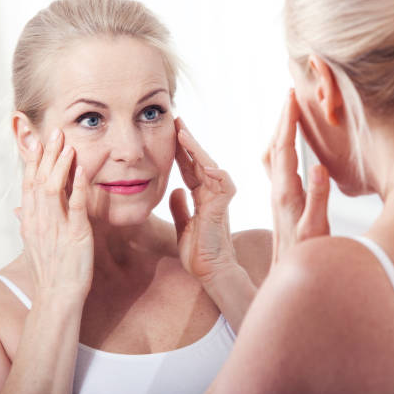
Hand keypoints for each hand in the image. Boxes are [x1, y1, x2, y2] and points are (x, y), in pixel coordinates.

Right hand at [17, 129, 93, 301]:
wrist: (57, 296)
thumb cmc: (50, 271)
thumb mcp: (34, 244)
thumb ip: (27, 221)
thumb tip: (18, 208)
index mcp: (31, 221)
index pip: (29, 184)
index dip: (34, 162)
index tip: (38, 142)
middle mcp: (40, 221)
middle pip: (39, 180)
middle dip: (47, 155)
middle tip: (54, 132)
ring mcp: (56, 226)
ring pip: (53, 189)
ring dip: (60, 165)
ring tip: (66, 145)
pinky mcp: (75, 234)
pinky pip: (75, 206)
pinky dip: (77, 186)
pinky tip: (82, 170)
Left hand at [169, 118, 237, 282]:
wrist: (210, 273)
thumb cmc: (199, 253)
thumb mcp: (182, 225)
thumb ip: (180, 207)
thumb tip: (174, 190)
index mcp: (201, 196)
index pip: (190, 168)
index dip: (181, 151)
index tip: (170, 134)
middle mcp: (211, 194)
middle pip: (200, 161)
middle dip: (189, 141)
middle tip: (177, 121)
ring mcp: (219, 200)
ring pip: (211, 167)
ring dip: (198, 150)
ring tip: (184, 134)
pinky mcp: (222, 208)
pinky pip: (223, 184)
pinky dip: (214, 172)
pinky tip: (202, 162)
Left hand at [263, 90, 330, 265]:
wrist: (287, 275)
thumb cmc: (305, 255)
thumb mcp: (316, 229)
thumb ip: (318, 199)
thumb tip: (317, 166)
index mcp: (286, 192)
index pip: (285, 148)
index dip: (288, 121)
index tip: (291, 96)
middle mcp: (279, 190)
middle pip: (276, 146)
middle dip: (283, 118)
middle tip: (290, 94)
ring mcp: (279, 195)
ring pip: (274, 154)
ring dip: (280, 130)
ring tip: (288, 111)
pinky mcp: (282, 200)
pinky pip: (278, 166)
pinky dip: (282, 147)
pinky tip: (287, 144)